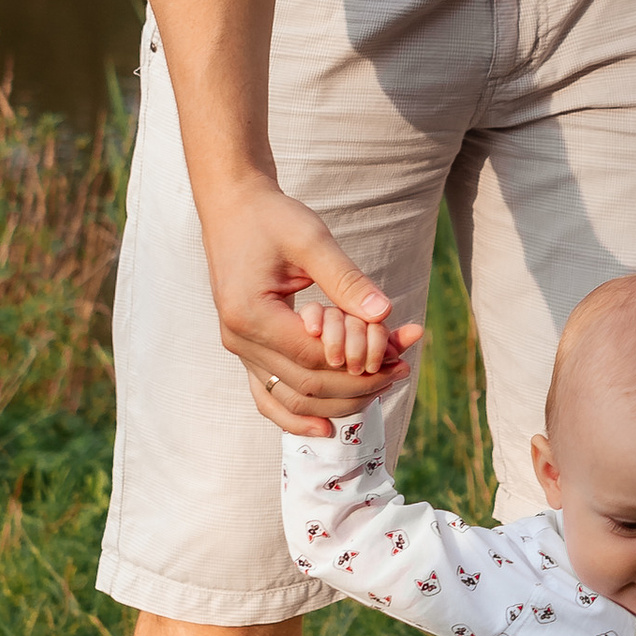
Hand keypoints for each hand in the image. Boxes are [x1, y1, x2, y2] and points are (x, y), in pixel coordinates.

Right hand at [204, 181, 422, 439]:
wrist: (233, 208)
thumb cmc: (272, 218)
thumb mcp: (311, 239)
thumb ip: (346, 279)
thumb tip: (384, 315)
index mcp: (250, 314)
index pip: (314, 357)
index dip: (360, 362)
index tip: (400, 352)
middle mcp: (238, 339)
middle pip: (306, 385)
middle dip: (359, 383)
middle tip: (402, 367)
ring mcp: (239, 349)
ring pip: (291, 398)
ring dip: (340, 399)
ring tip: (384, 383)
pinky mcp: (246, 349)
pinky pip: (268, 396)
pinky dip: (295, 415)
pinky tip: (326, 426)